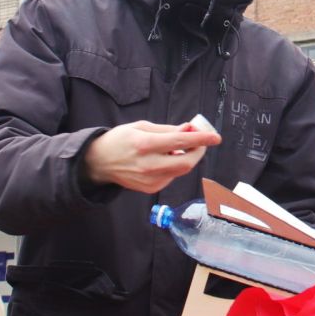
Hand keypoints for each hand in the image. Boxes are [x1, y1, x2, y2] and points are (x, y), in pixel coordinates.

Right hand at [83, 121, 222, 194]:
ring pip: (180, 171)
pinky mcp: (150, 189)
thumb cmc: (120, 140)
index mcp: (145, 144)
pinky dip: (174, 166)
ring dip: (187, 158)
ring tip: (178, 148)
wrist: (99, 162)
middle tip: (200, 142)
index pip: (181, 142)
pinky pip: (171, 176)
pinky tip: (164, 159)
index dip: (201, 139)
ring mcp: (149, 180)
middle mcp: (148, 165)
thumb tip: (190, 130)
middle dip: (199, 152)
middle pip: (186, 163)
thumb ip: (168, 130)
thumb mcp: (141, 126)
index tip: (215, 137)